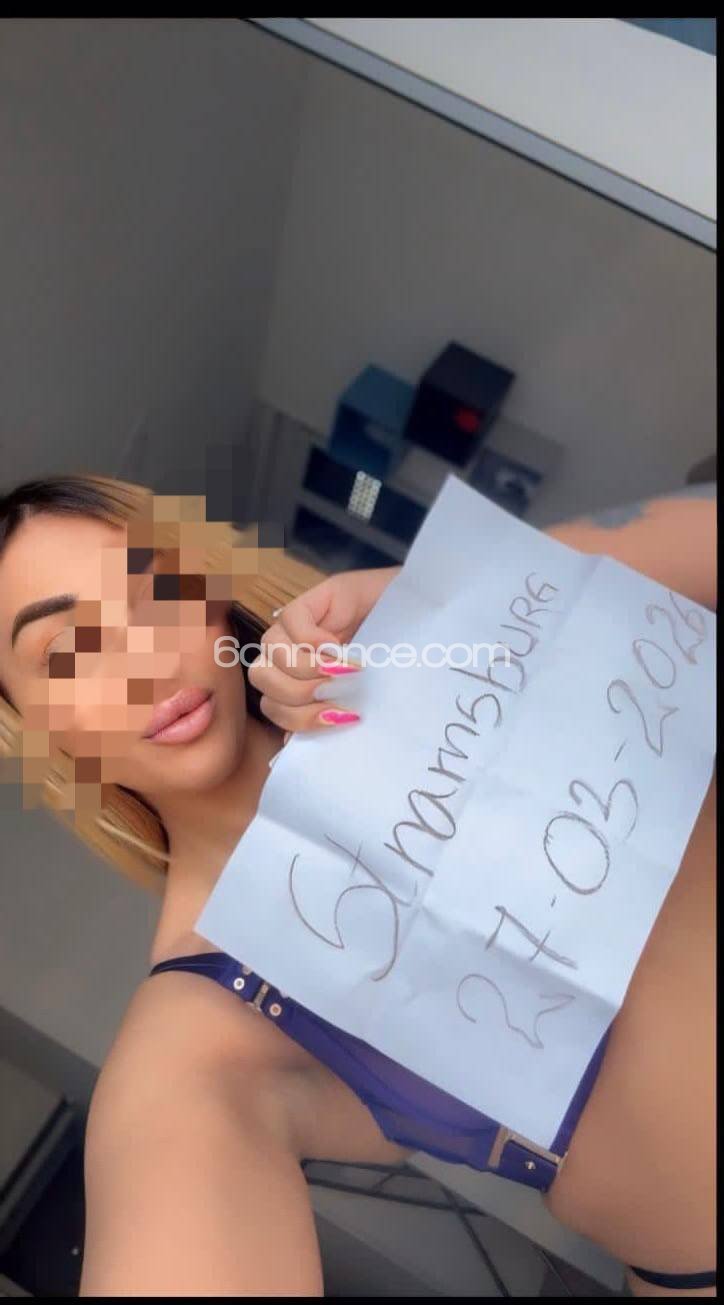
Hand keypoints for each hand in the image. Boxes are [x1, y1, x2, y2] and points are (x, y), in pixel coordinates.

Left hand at [248, 566, 398, 733]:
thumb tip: (294, 744)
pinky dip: (312, 640)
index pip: (271, 705)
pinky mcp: (311, 599)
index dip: (296, 720)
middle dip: (299, 696)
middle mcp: (288, 652)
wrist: (420, 618)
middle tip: (339, 694)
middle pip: (262, 679)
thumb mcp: (358, 697)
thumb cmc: (393, 663)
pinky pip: (290, 620)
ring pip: (270, 650)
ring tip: (345, 672)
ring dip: (307, 669)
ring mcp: (295, 625)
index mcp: (295, 680)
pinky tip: (339, 647)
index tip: (338, 720)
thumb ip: (327, 716)